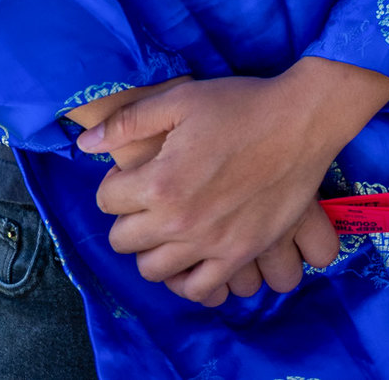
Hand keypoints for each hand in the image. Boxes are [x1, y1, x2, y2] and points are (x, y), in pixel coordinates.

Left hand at [81, 59, 388, 305]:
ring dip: (154, 249)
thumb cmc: (242, 105)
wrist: (303, 119)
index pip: (107, 201)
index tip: (138, 172)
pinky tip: (193, 258)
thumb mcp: (181, 99)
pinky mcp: (241, 253)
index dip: (118, 184)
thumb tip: (85, 144)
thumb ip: (128, 122)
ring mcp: (211, 243)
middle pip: (123, 241)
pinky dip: (189, 280)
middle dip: (129, 218)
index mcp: (158, 183)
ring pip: (154, 270)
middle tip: (151, 200)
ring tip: (170, 228)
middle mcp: (179, 221)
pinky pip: (200, 288)